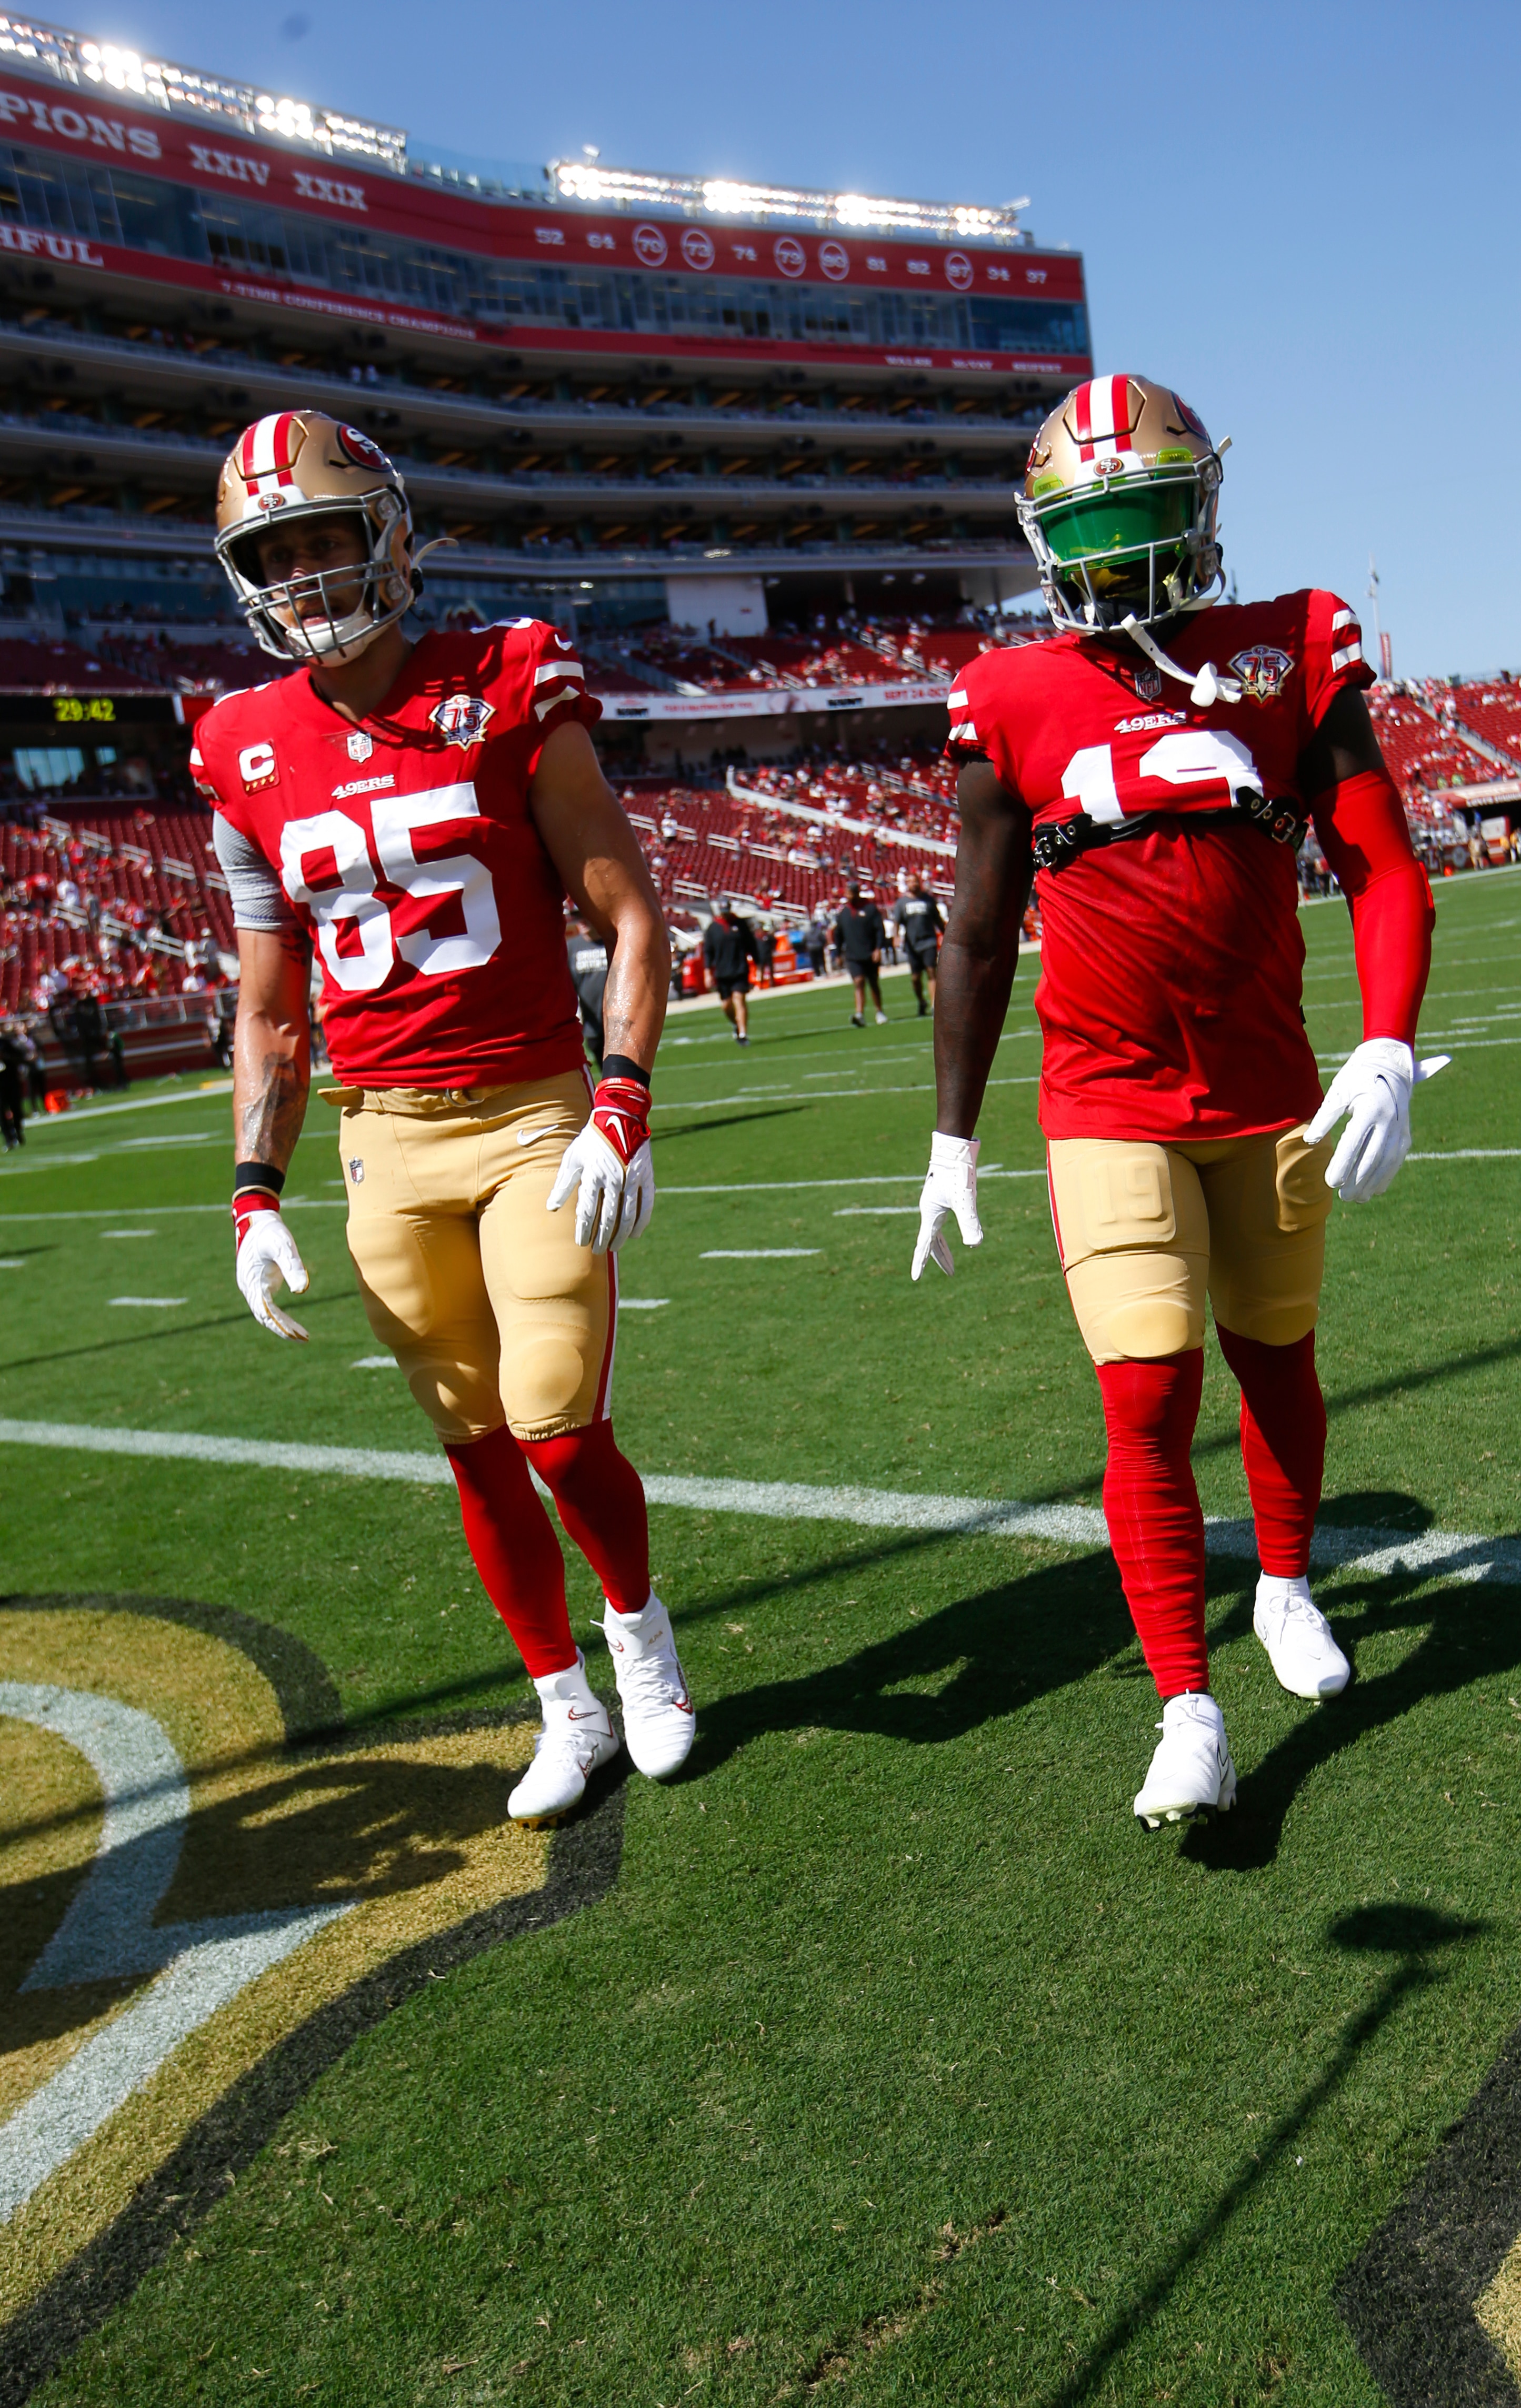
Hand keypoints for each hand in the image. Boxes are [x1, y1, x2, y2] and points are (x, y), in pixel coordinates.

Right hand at [233, 1193, 308, 1339]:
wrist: (257, 1219)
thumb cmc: (270, 1231)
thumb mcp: (283, 1246)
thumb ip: (292, 1267)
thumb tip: (302, 1290)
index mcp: (252, 1281)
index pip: (266, 1312)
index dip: (281, 1324)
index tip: (297, 1334)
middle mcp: (249, 1287)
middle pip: (265, 1317)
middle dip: (283, 1329)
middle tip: (304, 1338)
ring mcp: (252, 1286)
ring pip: (265, 1314)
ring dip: (282, 1325)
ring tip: (302, 1335)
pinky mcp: (259, 1283)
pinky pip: (268, 1306)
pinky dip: (279, 1316)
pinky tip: (293, 1323)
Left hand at [547, 1075, 654, 1252]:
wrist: (620, 1117)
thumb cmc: (591, 1140)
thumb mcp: (573, 1158)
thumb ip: (563, 1184)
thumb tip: (551, 1208)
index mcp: (593, 1174)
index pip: (587, 1209)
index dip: (584, 1228)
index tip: (580, 1242)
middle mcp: (613, 1179)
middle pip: (607, 1217)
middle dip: (601, 1236)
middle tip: (596, 1251)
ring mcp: (632, 1178)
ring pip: (627, 1214)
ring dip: (620, 1234)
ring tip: (614, 1247)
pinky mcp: (646, 1176)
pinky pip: (646, 1204)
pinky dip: (641, 1221)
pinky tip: (635, 1234)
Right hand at [911, 1132, 981, 1280]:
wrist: (954, 1148)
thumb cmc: (957, 1173)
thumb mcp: (965, 1200)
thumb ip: (970, 1222)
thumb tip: (976, 1245)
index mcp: (930, 1214)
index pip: (924, 1245)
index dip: (920, 1263)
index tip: (916, 1278)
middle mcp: (930, 1210)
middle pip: (932, 1242)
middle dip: (941, 1258)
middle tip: (952, 1273)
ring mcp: (935, 1203)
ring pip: (936, 1231)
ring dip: (943, 1247)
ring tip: (952, 1260)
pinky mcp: (943, 1196)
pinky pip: (941, 1220)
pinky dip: (944, 1232)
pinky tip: (951, 1229)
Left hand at [1305, 1038, 1449, 1201]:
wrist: (1390, 1063)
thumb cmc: (1357, 1076)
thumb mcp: (1338, 1090)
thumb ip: (1325, 1116)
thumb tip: (1310, 1140)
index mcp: (1370, 1108)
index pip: (1354, 1143)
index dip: (1342, 1164)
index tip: (1330, 1182)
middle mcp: (1389, 1120)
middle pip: (1372, 1157)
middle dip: (1357, 1179)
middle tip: (1342, 1197)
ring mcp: (1400, 1128)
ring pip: (1387, 1162)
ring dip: (1372, 1183)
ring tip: (1357, 1198)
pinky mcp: (1406, 1133)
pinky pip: (1397, 1159)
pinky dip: (1387, 1175)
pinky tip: (1375, 1190)